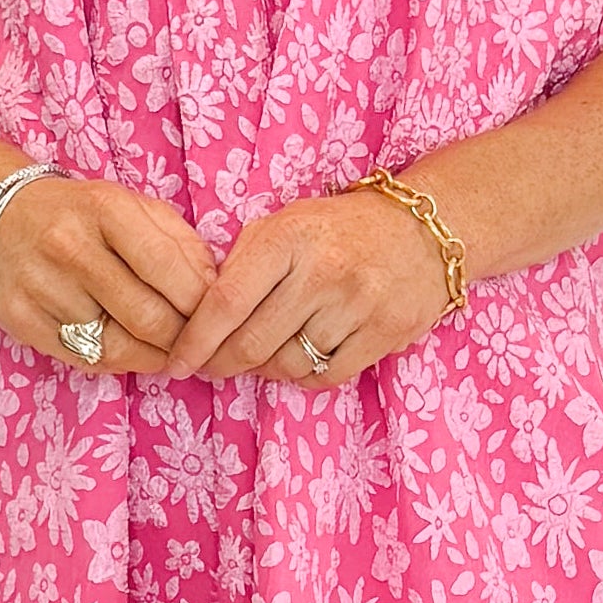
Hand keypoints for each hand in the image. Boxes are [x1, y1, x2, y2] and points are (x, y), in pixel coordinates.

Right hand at [0, 172, 220, 371]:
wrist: (0, 218)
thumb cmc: (82, 216)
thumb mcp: (134, 208)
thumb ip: (181, 244)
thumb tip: (215, 292)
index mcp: (105, 209)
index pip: (168, 268)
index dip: (201, 302)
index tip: (215, 314)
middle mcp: (69, 246)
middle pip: (148, 317)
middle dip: (183, 337)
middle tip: (195, 340)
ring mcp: (41, 286)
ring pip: (119, 347)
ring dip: (154, 355)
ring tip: (167, 347)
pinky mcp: (22, 320)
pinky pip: (87, 360)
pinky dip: (120, 362)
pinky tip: (131, 349)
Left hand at [158, 184, 451, 387]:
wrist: (423, 230)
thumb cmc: (339, 229)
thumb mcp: (284, 225)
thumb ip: (242, 263)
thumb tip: (198, 318)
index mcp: (287, 238)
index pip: (225, 302)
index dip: (195, 341)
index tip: (178, 362)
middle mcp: (322, 271)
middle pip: (252, 343)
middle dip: (222, 364)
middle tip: (212, 367)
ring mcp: (358, 304)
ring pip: (288, 365)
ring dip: (265, 370)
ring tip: (260, 358)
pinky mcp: (385, 331)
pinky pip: (326, 376)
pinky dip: (303, 376)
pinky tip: (297, 361)